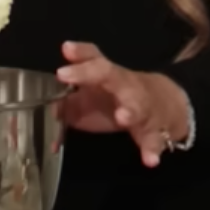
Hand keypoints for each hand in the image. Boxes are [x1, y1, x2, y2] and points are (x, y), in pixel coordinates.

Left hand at [56, 41, 190, 167]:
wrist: (163, 103)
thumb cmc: (117, 97)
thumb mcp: (91, 94)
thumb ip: (67, 102)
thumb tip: (47, 115)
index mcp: (107, 75)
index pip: (93, 58)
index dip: (79, 55)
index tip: (66, 50)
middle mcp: (124, 85)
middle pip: (110, 74)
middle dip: (90, 74)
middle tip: (66, 76)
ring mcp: (141, 106)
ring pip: (137, 106)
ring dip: (130, 111)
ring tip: (123, 117)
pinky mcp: (154, 129)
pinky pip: (154, 138)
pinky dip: (153, 148)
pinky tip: (150, 160)